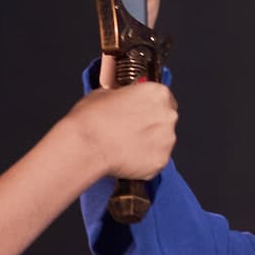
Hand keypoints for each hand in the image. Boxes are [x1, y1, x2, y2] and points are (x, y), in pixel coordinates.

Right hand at [61, 79, 178, 184]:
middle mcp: (167, 115)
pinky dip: (145, 160)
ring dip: (149, 142)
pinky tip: (127, 157)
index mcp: (157, 93)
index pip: (163, 97)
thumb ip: (124, 96)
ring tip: (126, 145)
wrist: (87, 146)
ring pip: (162, 141)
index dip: (150, 104)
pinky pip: (156, 160)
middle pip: (165, 119)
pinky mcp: (161, 161)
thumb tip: (122, 100)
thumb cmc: (93, 120)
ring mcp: (167, 140)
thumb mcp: (105, 93)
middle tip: (131, 129)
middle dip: (150, 124)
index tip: (142, 110)